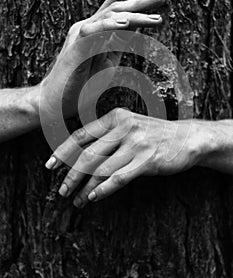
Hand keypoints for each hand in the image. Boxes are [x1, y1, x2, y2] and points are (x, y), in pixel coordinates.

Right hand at [39, 0, 164, 119]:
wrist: (57, 103)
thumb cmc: (82, 85)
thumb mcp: (108, 60)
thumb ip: (119, 44)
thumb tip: (135, 30)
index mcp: (94, 30)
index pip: (114, 7)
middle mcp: (86, 28)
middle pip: (114, 6)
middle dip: (139, 0)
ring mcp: (80, 36)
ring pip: (108, 16)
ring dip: (134, 14)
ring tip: (155, 18)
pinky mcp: (75, 49)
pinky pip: (93, 32)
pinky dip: (110, 26)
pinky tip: (127, 23)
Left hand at [46, 108, 207, 206]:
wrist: (186, 138)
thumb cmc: (153, 134)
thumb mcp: (129, 126)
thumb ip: (108, 136)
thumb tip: (81, 157)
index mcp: (115, 117)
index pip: (81, 135)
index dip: (62, 152)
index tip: (50, 166)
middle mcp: (123, 128)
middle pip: (88, 154)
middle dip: (71, 175)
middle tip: (62, 191)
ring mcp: (136, 144)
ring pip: (102, 169)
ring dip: (86, 188)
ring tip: (77, 200)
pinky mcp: (147, 160)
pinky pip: (119, 178)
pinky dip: (104, 189)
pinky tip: (94, 197)